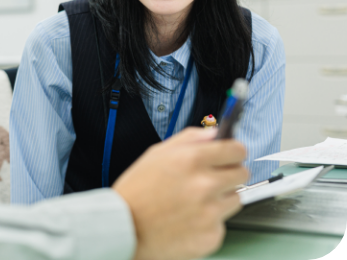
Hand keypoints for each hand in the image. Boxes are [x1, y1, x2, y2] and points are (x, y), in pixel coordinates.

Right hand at [112, 127, 247, 259]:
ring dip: (221, 198)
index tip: (232, 155)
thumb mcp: (156, 153)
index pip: (236, 149)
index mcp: (192, 160)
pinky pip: (223, 224)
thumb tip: (214, 133)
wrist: (126, 228)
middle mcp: (205, 185)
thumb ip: (189, 138)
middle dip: (230, 173)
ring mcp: (210, 212)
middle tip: (212, 179)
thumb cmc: (136, 191)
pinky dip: (210, 222)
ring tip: (195, 201)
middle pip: (242, 173)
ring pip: (235, 199)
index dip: (234, 151)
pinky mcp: (212, 236)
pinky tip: (190, 219)